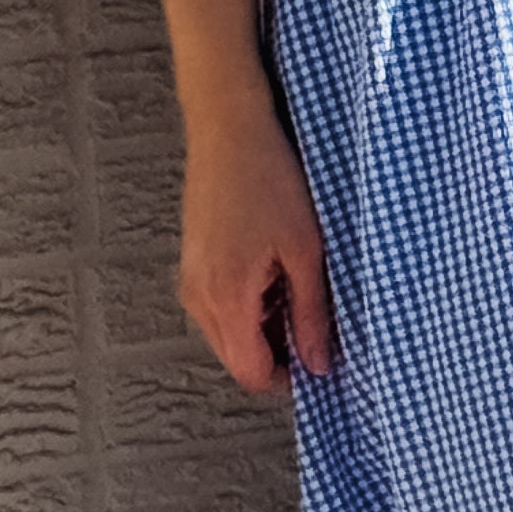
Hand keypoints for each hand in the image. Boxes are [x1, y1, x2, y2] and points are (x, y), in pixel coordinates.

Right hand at [179, 96, 335, 392]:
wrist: (230, 131)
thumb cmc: (271, 181)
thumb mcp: (306, 251)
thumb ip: (312, 314)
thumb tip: (320, 364)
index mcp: (226, 299)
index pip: (252, 373)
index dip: (289, 380)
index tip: (322, 365)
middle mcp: (198, 298)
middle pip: (238, 359)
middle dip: (279, 354)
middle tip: (319, 326)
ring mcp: (190, 281)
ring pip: (230, 334)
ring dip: (267, 328)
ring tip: (301, 288)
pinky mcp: (193, 265)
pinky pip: (221, 308)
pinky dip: (252, 306)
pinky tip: (278, 272)